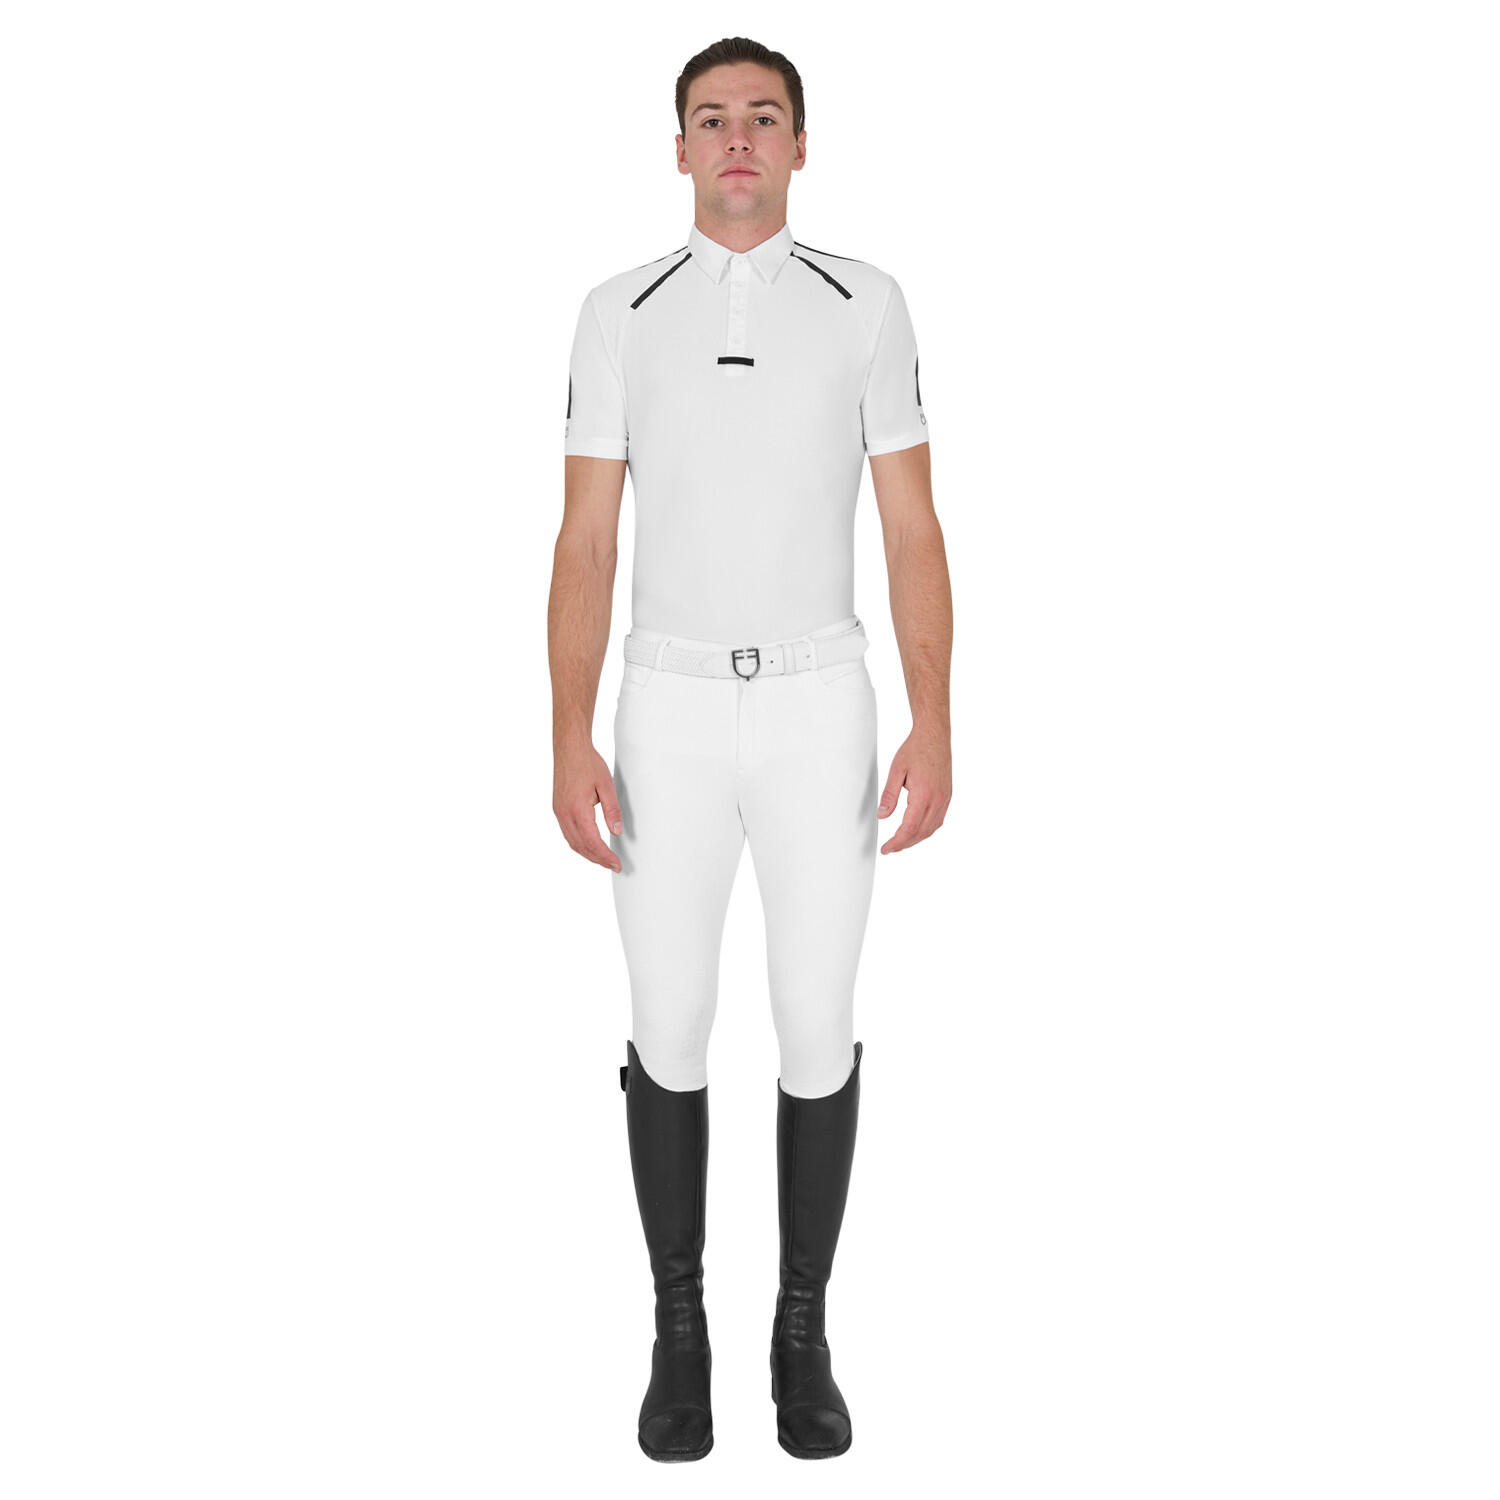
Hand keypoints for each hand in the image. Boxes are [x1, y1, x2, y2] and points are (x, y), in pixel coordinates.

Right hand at [554, 741, 623, 872]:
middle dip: (597, 859)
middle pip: (581, 846)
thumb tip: (616, 831)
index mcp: (577, 809)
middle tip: (613, 865)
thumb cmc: (587, 763)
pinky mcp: (558, 809)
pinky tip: (589, 845)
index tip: (616, 864)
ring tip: (603, 860)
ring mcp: (559, 812)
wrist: (569, 748)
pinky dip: (579, 844)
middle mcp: (564, 814)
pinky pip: (567, 833)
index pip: (592, 841)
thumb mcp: (606, 785)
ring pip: (572, 842)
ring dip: (588, 854)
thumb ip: (612, 810)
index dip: (605, 856)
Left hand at [877, 724, 950, 853]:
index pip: (909, 828)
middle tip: (890, 848)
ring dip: (916, 839)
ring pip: (931, 828)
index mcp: (924, 794)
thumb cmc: (916, 749)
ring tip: (901, 842)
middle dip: (904, 844)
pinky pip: (938, 820)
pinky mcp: (947, 796)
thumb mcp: (897, 770)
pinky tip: (917, 830)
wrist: (935, 735)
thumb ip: (889, 795)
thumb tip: (882, 816)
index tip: (886, 849)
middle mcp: (938, 799)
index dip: (897, 842)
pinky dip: (926, 830)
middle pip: (921, 832)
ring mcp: (945, 799)